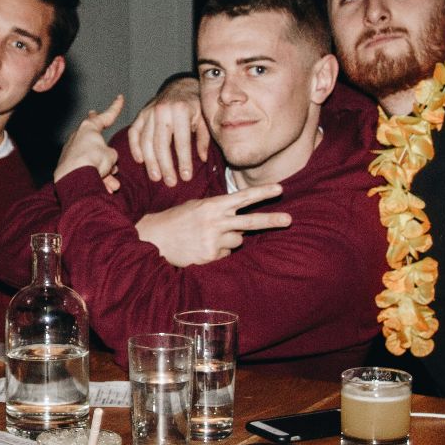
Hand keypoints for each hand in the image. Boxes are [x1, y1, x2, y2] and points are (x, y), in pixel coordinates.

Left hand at [54, 95, 124, 190]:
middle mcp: (78, 138)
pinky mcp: (67, 166)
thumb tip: (108, 161)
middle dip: (96, 126)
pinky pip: (86, 171)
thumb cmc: (94, 161)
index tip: (120, 98)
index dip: (115, 108)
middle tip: (93, 114)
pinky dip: (96, 179)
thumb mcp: (111, 155)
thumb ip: (111, 155)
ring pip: (93, 159)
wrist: (76, 176)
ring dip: (105, 172)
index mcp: (89, 128)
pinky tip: (105, 188)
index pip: (106, 116)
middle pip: (91, 131)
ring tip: (112, 184)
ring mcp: (71, 152)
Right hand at [126, 78, 206, 186]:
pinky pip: (134, 133)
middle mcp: (162, 110)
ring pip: (146, 141)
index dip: (183, 161)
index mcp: (181, 110)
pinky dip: (135, 148)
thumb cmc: (195, 105)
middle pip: (161, 144)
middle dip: (165, 166)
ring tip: (156, 177)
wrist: (181, 86)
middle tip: (170, 182)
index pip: (181, 142)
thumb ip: (203, 139)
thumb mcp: (204, 119)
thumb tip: (203, 159)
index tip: (186, 177)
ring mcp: (149, 112)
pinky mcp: (140, 114)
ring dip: (150, 162)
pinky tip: (140, 161)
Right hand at [133, 185, 289, 266]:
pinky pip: (226, 255)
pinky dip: (218, 253)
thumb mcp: (196, 207)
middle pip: (250, 221)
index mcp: (213, 205)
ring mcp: (213, 239)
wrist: (154, 238)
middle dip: (272, 220)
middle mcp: (215, 221)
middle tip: (290, 220)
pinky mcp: (210, 256)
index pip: (242, 197)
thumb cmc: (177, 220)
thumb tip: (241, 219)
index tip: (280, 188)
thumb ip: (219, 210)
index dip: (262, 192)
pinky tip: (202, 248)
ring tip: (208, 238)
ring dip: (229, 241)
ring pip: (238, 241)